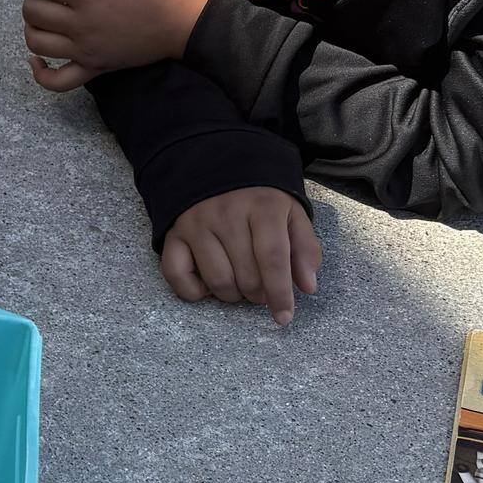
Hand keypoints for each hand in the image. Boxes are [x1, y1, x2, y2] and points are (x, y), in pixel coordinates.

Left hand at [23, 0, 209, 88]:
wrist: (181, 22)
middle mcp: (79, 25)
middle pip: (32, 11)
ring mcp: (84, 51)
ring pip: (36, 43)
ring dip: (32, 25)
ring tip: (45, 14)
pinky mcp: (94, 68)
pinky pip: (57, 81)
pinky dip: (40, 74)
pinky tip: (37, 60)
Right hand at [161, 189, 320, 326]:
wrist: (218, 166)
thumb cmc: (260, 199)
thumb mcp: (292, 214)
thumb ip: (305, 248)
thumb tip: (308, 287)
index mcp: (262, 206)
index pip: (272, 258)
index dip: (280, 293)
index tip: (284, 316)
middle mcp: (226, 213)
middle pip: (246, 276)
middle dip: (259, 294)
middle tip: (262, 288)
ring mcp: (196, 223)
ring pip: (217, 282)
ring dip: (233, 294)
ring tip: (239, 282)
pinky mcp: (173, 233)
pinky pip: (178, 276)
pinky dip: (194, 291)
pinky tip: (208, 282)